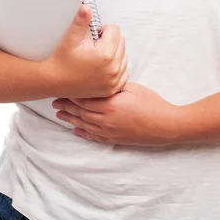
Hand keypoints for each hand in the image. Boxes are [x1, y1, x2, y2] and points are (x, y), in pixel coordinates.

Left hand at [52, 82, 179, 145]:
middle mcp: (106, 119)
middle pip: (81, 112)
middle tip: (54, 101)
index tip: (62, 89)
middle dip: (67, 107)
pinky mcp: (115, 139)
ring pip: (85, 125)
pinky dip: (83, 133)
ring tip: (59, 115)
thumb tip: (101, 80)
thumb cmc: (152, 103)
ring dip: (71, 119)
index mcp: (110, 104)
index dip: (72, 95)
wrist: (165, 125)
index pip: (84, 99)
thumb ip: (114, 85)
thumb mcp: (133, 88)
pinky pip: (94, 137)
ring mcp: (110, 131)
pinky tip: (76, 131)